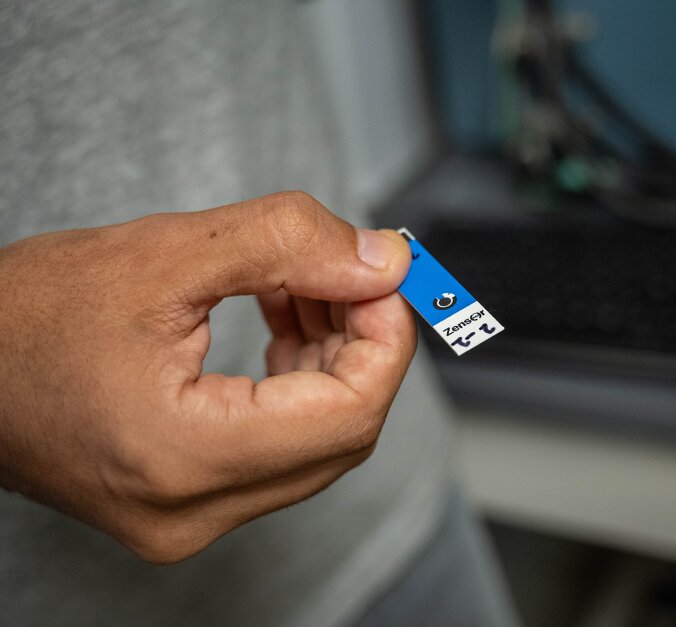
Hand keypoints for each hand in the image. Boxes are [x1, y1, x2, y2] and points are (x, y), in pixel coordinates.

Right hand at [0, 191, 414, 562]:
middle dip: (362, 340)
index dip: (387, 337)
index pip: (350, 414)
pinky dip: (300, 378)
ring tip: (306, 282)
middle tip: (350, 269)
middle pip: (342, 431)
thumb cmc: (22, 317)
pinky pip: (281, 446)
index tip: (385, 276)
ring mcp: (190, 517)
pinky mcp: (188, 501)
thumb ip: (286, 246)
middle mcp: (193, 512)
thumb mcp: (162, 254)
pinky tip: (286, 318)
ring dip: (333, 355)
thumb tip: (381, 262)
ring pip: (317, 438)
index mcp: (185, 459)